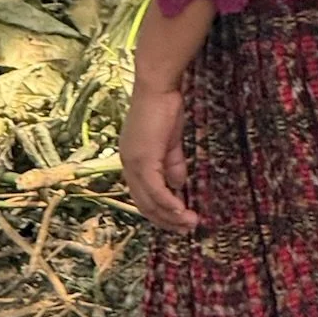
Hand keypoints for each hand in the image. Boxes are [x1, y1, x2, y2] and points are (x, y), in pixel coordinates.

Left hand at [119, 82, 197, 231]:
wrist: (158, 87)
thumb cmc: (165, 107)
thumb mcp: (170, 142)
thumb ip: (173, 164)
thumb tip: (178, 185)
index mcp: (132, 160)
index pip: (142, 195)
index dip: (160, 211)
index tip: (179, 219)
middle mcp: (128, 165)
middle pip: (144, 204)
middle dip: (165, 220)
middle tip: (186, 229)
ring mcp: (134, 163)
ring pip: (149, 201)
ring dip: (170, 215)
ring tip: (189, 224)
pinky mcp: (143, 160)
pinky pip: (156, 190)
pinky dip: (169, 203)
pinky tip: (182, 211)